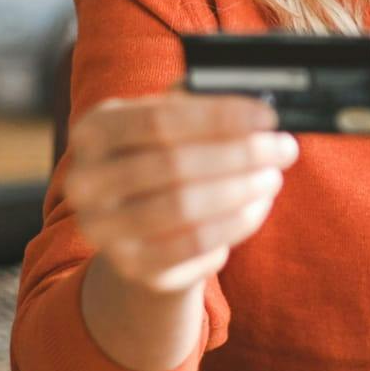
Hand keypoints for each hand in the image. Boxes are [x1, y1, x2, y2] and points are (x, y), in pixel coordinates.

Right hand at [65, 87, 298, 295]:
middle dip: (240, 154)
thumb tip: (255, 103)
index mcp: (94, 131)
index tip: (267, 117)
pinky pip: (193, 245)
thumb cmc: (166, 161)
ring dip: (242, 190)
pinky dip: (235, 223)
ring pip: (184, 207)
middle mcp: (86, 181)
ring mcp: (102, 229)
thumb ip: (201, 107)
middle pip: (174, 164)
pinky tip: (257, 207)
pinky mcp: (131, 266)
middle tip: (283, 149)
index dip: (219, 117)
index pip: (158, 119)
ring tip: (272, 177)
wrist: (140, 229)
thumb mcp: (173, 126)